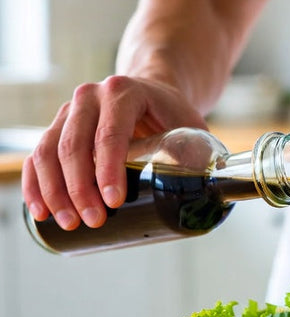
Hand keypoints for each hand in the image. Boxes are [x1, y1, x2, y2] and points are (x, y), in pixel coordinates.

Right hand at [22, 75, 207, 229]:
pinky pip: (38, 155)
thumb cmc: (173, 114)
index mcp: (125, 92)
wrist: (152, 92)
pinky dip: (35, 183)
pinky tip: (40, 210)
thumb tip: (227, 191)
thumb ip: (208, 152)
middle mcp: (91, 96)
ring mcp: (70, 111)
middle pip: (76, 145)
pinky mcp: (58, 127)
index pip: (111, 133)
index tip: (114, 202)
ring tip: (71, 224)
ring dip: (55, 192)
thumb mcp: (191, 124)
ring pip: (50, 151)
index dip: (109, 170)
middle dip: (81, 189)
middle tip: (94, 221)